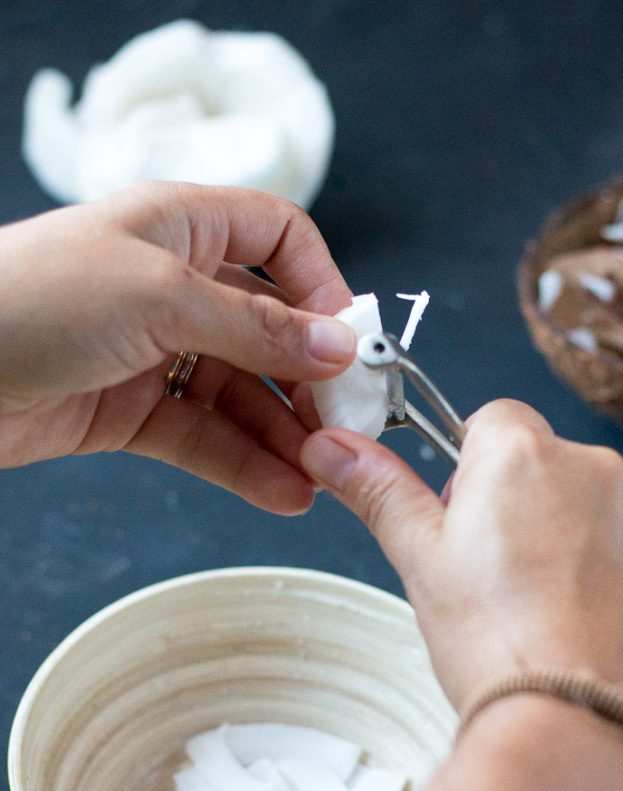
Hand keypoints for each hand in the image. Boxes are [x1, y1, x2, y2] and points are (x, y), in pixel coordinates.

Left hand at [0, 182, 353, 513]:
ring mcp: (154, 351)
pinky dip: (244, 464)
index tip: (350, 344)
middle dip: (312, 381)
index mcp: (183, 226)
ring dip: (284, 435)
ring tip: (321, 476)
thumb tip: (337, 346)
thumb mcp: (160, 295)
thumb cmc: (31, 296)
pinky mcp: (131, 410)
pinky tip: (281, 490)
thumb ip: (256, 326)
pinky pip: (204, 436)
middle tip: (347, 428)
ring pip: (241, 394)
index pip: (281, 239)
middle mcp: (175, 286)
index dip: (322, 287)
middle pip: (270, 330)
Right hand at [301, 399, 622, 742]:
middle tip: (479, 574)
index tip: (451, 515)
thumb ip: (381, 493)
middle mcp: (596, 475)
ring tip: (524, 616)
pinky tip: (567, 637)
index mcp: (526, 455)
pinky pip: (621, 565)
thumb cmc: (501, 646)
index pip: (488, 420)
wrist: (585, 732)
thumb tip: (335, 451)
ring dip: (555, 546)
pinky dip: (595, 588)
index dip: (462, 467)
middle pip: (539, 467)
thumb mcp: (420, 561)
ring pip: (583, 516)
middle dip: (508, 507)